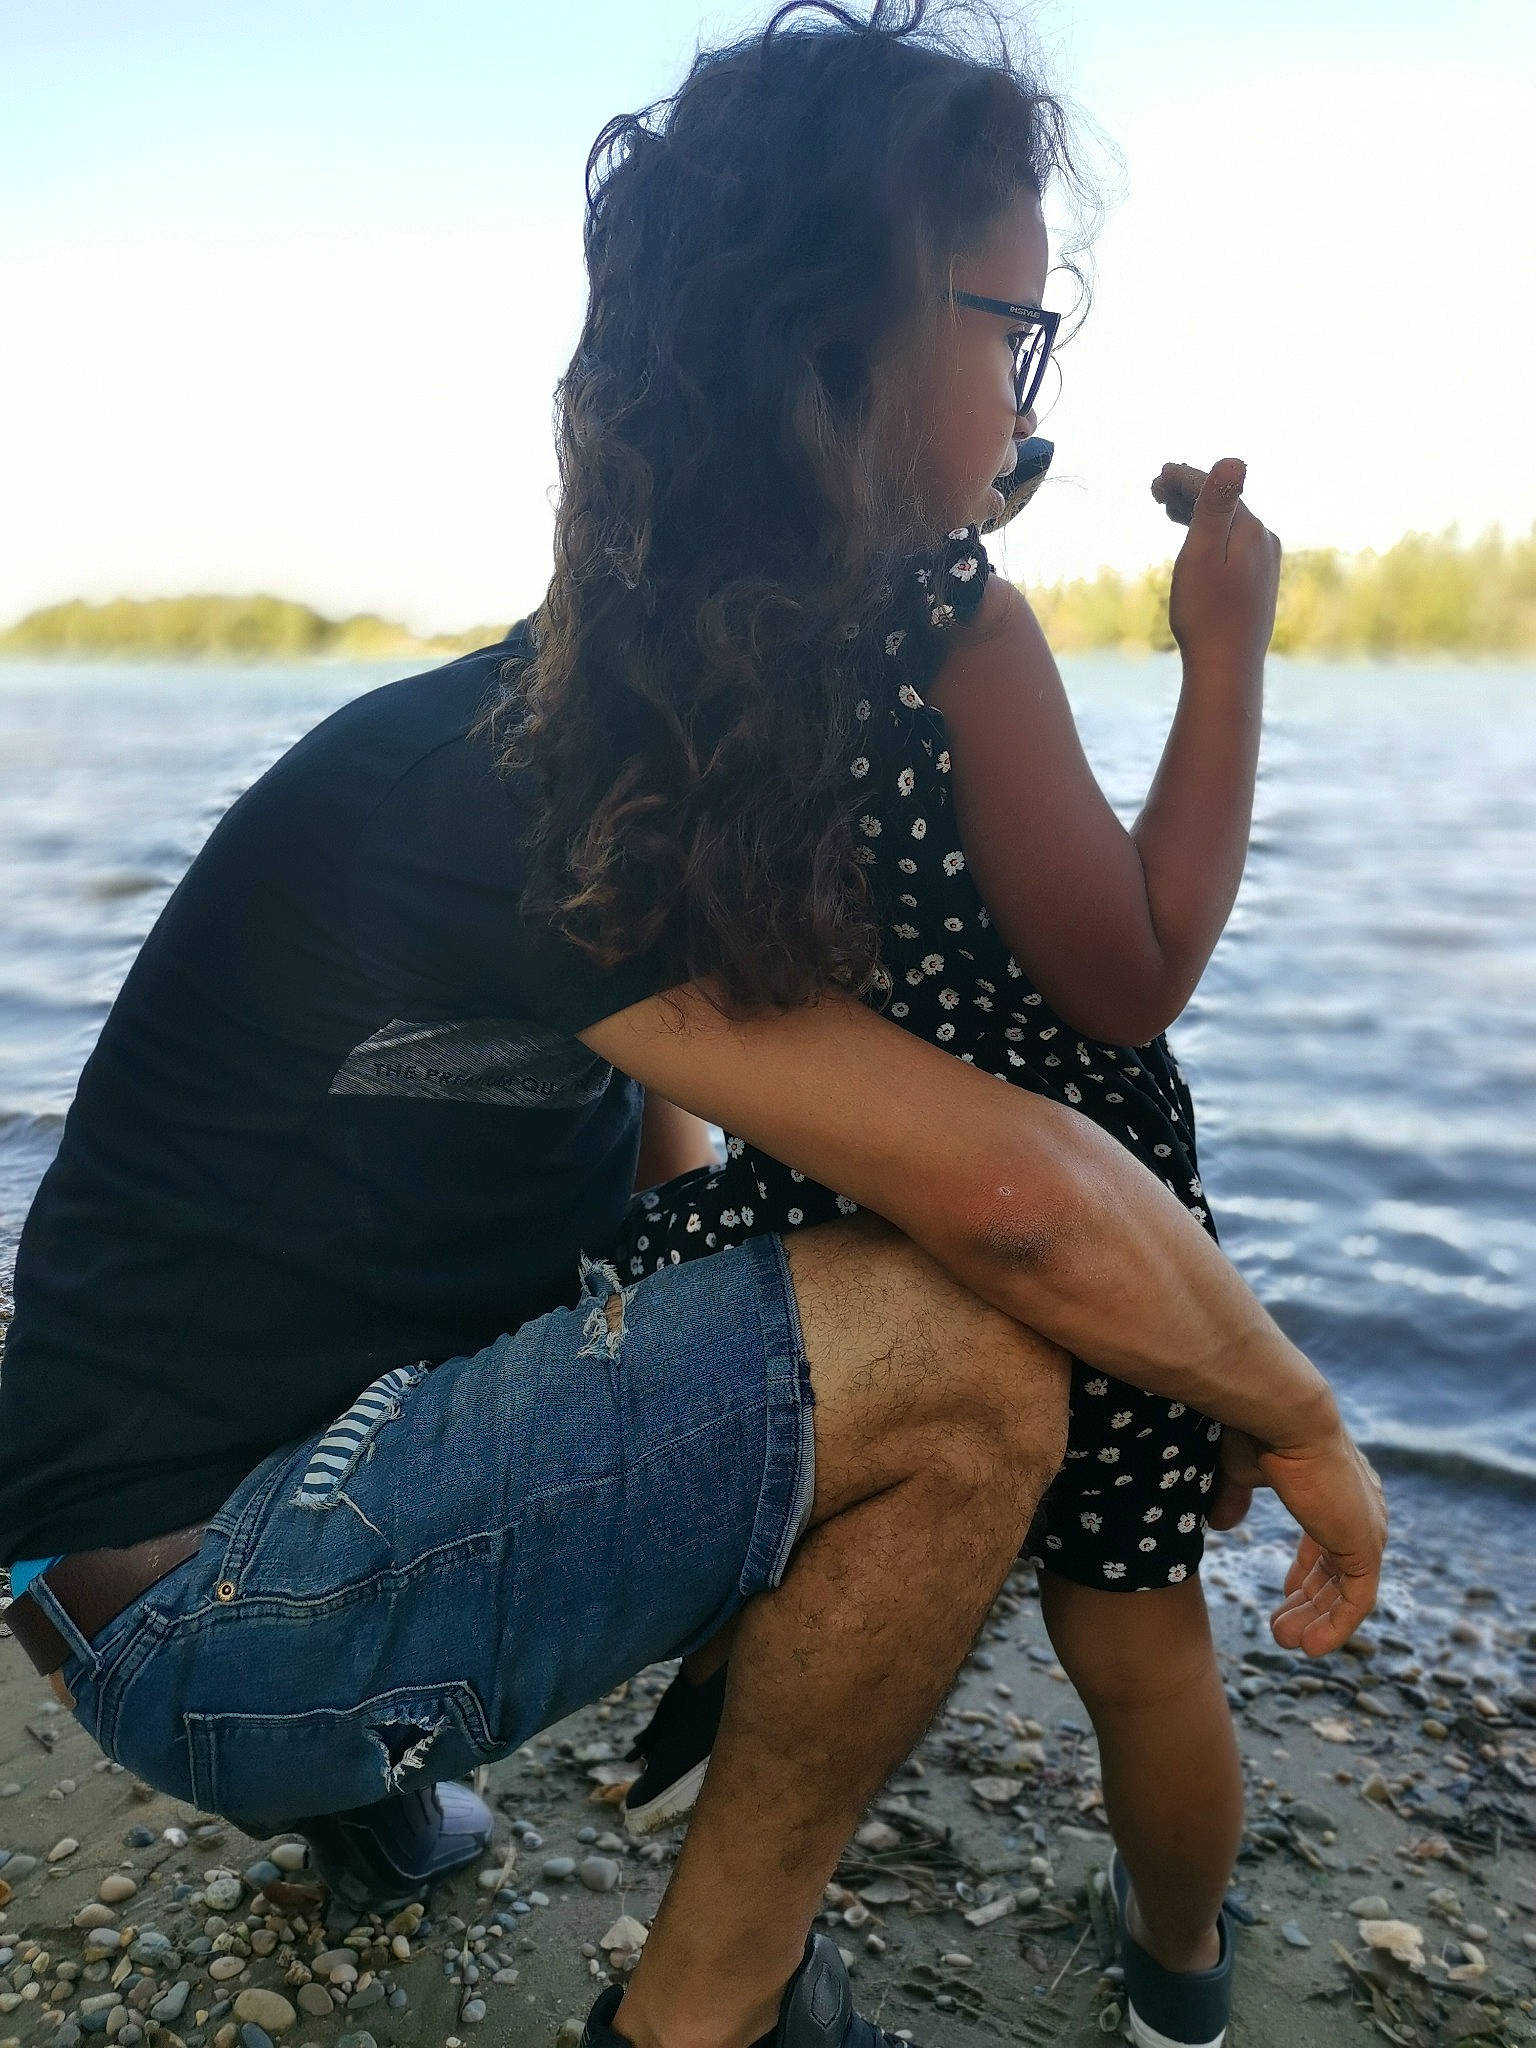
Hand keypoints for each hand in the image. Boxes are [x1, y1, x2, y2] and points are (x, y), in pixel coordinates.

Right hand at [1153, 456, 1281, 673]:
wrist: (1227, 667)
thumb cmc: (1206, 614)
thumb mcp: (1201, 555)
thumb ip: (1215, 506)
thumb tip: (1233, 459)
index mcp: (1251, 529)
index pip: (1216, 489)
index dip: (1185, 478)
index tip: (1159, 475)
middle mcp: (1265, 540)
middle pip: (1225, 504)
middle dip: (1190, 492)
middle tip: (1156, 489)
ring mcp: (1266, 562)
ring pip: (1229, 525)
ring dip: (1199, 514)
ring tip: (1169, 511)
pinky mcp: (1259, 583)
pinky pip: (1233, 545)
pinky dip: (1211, 536)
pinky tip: (1198, 543)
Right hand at [1216, 1421, 1387, 1655]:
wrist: (1285, 1416)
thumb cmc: (1259, 1430)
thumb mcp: (1240, 1471)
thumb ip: (1233, 1498)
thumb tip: (1222, 1526)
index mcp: (1336, 1487)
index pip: (1329, 1539)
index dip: (1308, 1571)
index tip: (1286, 1593)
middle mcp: (1359, 1507)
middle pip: (1338, 1569)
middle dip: (1310, 1602)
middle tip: (1282, 1630)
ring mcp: (1366, 1528)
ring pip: (1347, 1589)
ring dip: (1317, 1619)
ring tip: (1287, 1642)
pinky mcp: (1366, 1547)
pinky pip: (1357, 1601)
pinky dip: (1336, 1626)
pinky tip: (1311, 1647)